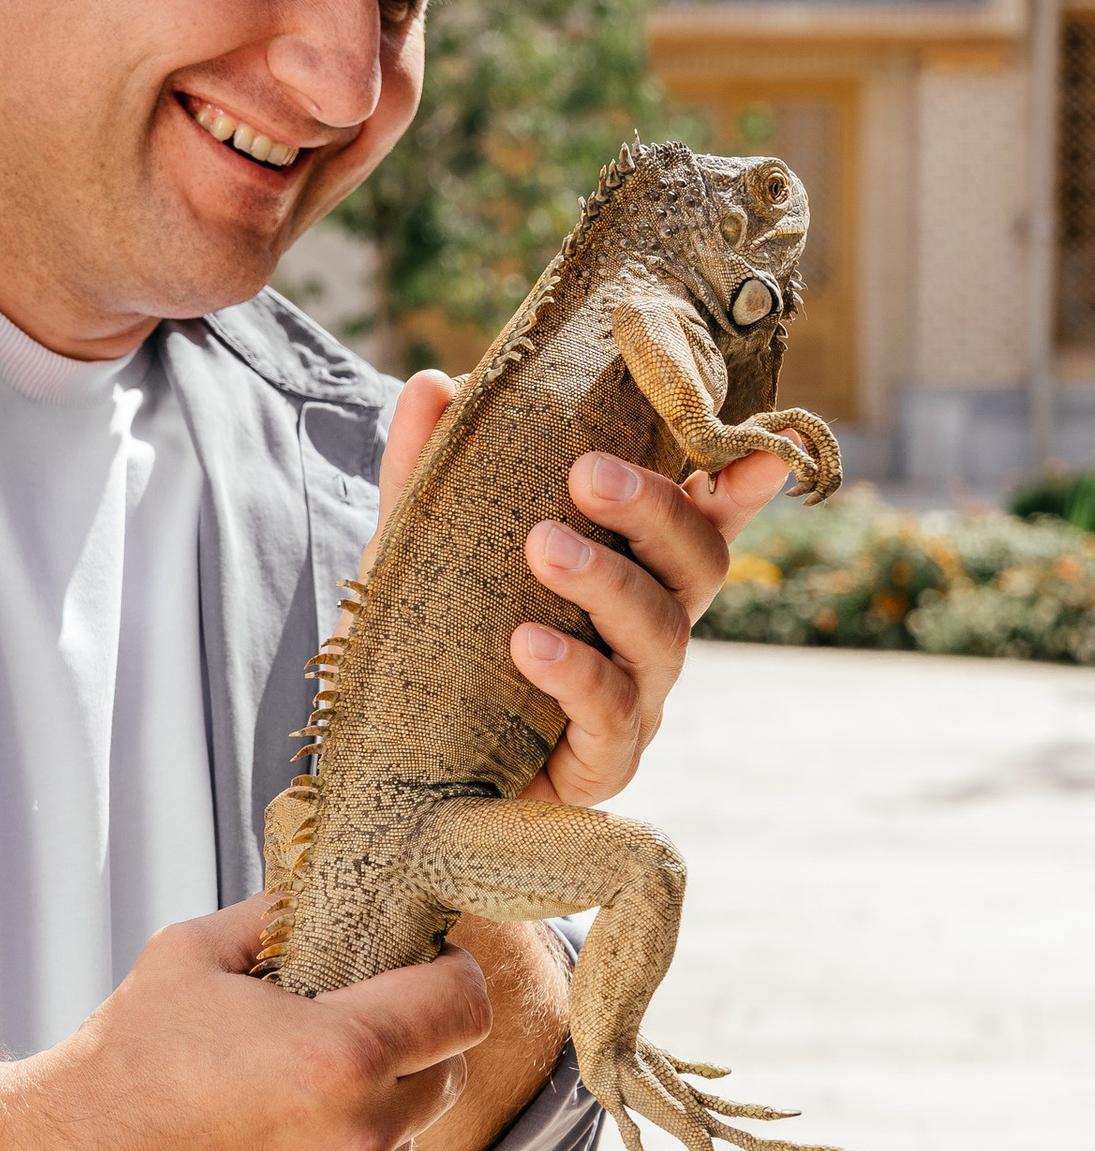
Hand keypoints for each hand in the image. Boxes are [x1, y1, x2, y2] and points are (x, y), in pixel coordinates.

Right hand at [24, 893, 490, 1150]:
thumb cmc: (122, 1062)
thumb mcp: (190, 954)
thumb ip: (274, 915)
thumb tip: (326, 891)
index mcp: (337, 1055)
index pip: (464, 1006)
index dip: (454, 974)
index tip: (431, 966)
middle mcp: (360, 1138)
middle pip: (446, 1072)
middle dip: (408, 1042)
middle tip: (339, 1028)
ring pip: (408, 1137)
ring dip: (372, 1111)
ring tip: (285, 1100)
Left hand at [371, 370, 794, 808]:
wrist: (391, 766)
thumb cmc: (429, 647)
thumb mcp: (416, 551)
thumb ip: (426, 472)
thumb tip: (432, 384)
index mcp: (625, 572)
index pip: (699, 519)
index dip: (739, 485)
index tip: (759, 448)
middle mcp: (646, 632)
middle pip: (695, 564)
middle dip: (654, 511)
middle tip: (588, 473)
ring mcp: (634, 700)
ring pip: (661, 636)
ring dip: (608, 583)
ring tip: (542, 547)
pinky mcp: (599, 765)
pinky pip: (610, 715)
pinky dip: (575, 674)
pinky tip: (528, 644)